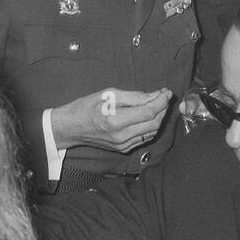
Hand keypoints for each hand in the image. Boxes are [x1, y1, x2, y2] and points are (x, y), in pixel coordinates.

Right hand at [50, 87, 172, 153]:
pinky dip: (151, 126)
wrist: (72, 127)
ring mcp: (123, 145)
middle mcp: (122, 136)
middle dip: (163, 109)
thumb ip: (134, 96)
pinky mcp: (124, 149)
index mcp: (116, 120)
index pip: (148, 112)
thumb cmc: (87, 106)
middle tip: (164, 96)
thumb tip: (155, 95)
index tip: (166, 91)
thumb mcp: (108, 94)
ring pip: (151, 132)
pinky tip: (149, 115)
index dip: (161, 101)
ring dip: (159, 118)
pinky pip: (144, 138)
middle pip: (154, 124)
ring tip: (159, 103)